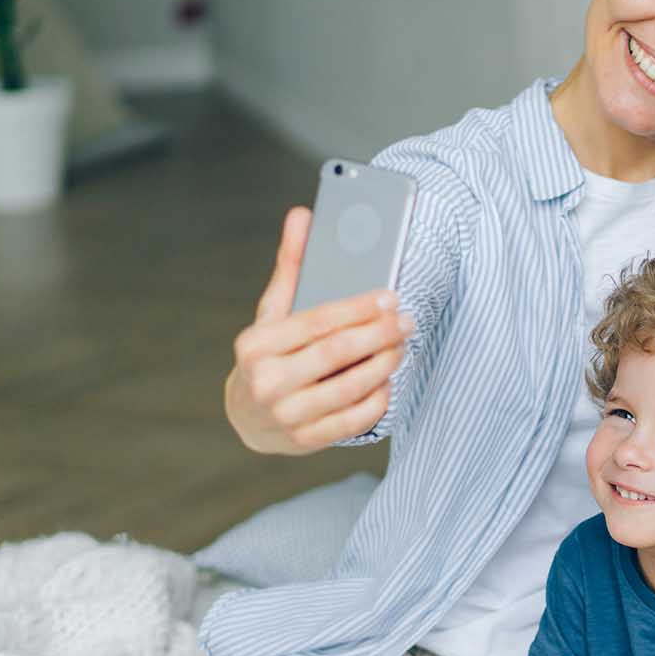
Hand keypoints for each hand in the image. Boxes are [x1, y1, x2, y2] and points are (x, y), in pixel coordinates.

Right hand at [225, 206, 414, 453]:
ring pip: (350, 387)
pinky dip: (377, 400)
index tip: (390, 296)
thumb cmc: (269, 356)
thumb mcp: (273, 312)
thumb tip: (303, 214)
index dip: (358, 308)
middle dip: (379, 334)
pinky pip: (353, 419)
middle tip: (406, 321)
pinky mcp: (305, 440)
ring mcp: (285, 415)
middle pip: (337, 353)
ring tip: (401, 347)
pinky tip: (388, 381)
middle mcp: (266, 382)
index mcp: (256, 345)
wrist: (248, 417)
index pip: (317, 321)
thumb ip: (292, 266)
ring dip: (384, 365)